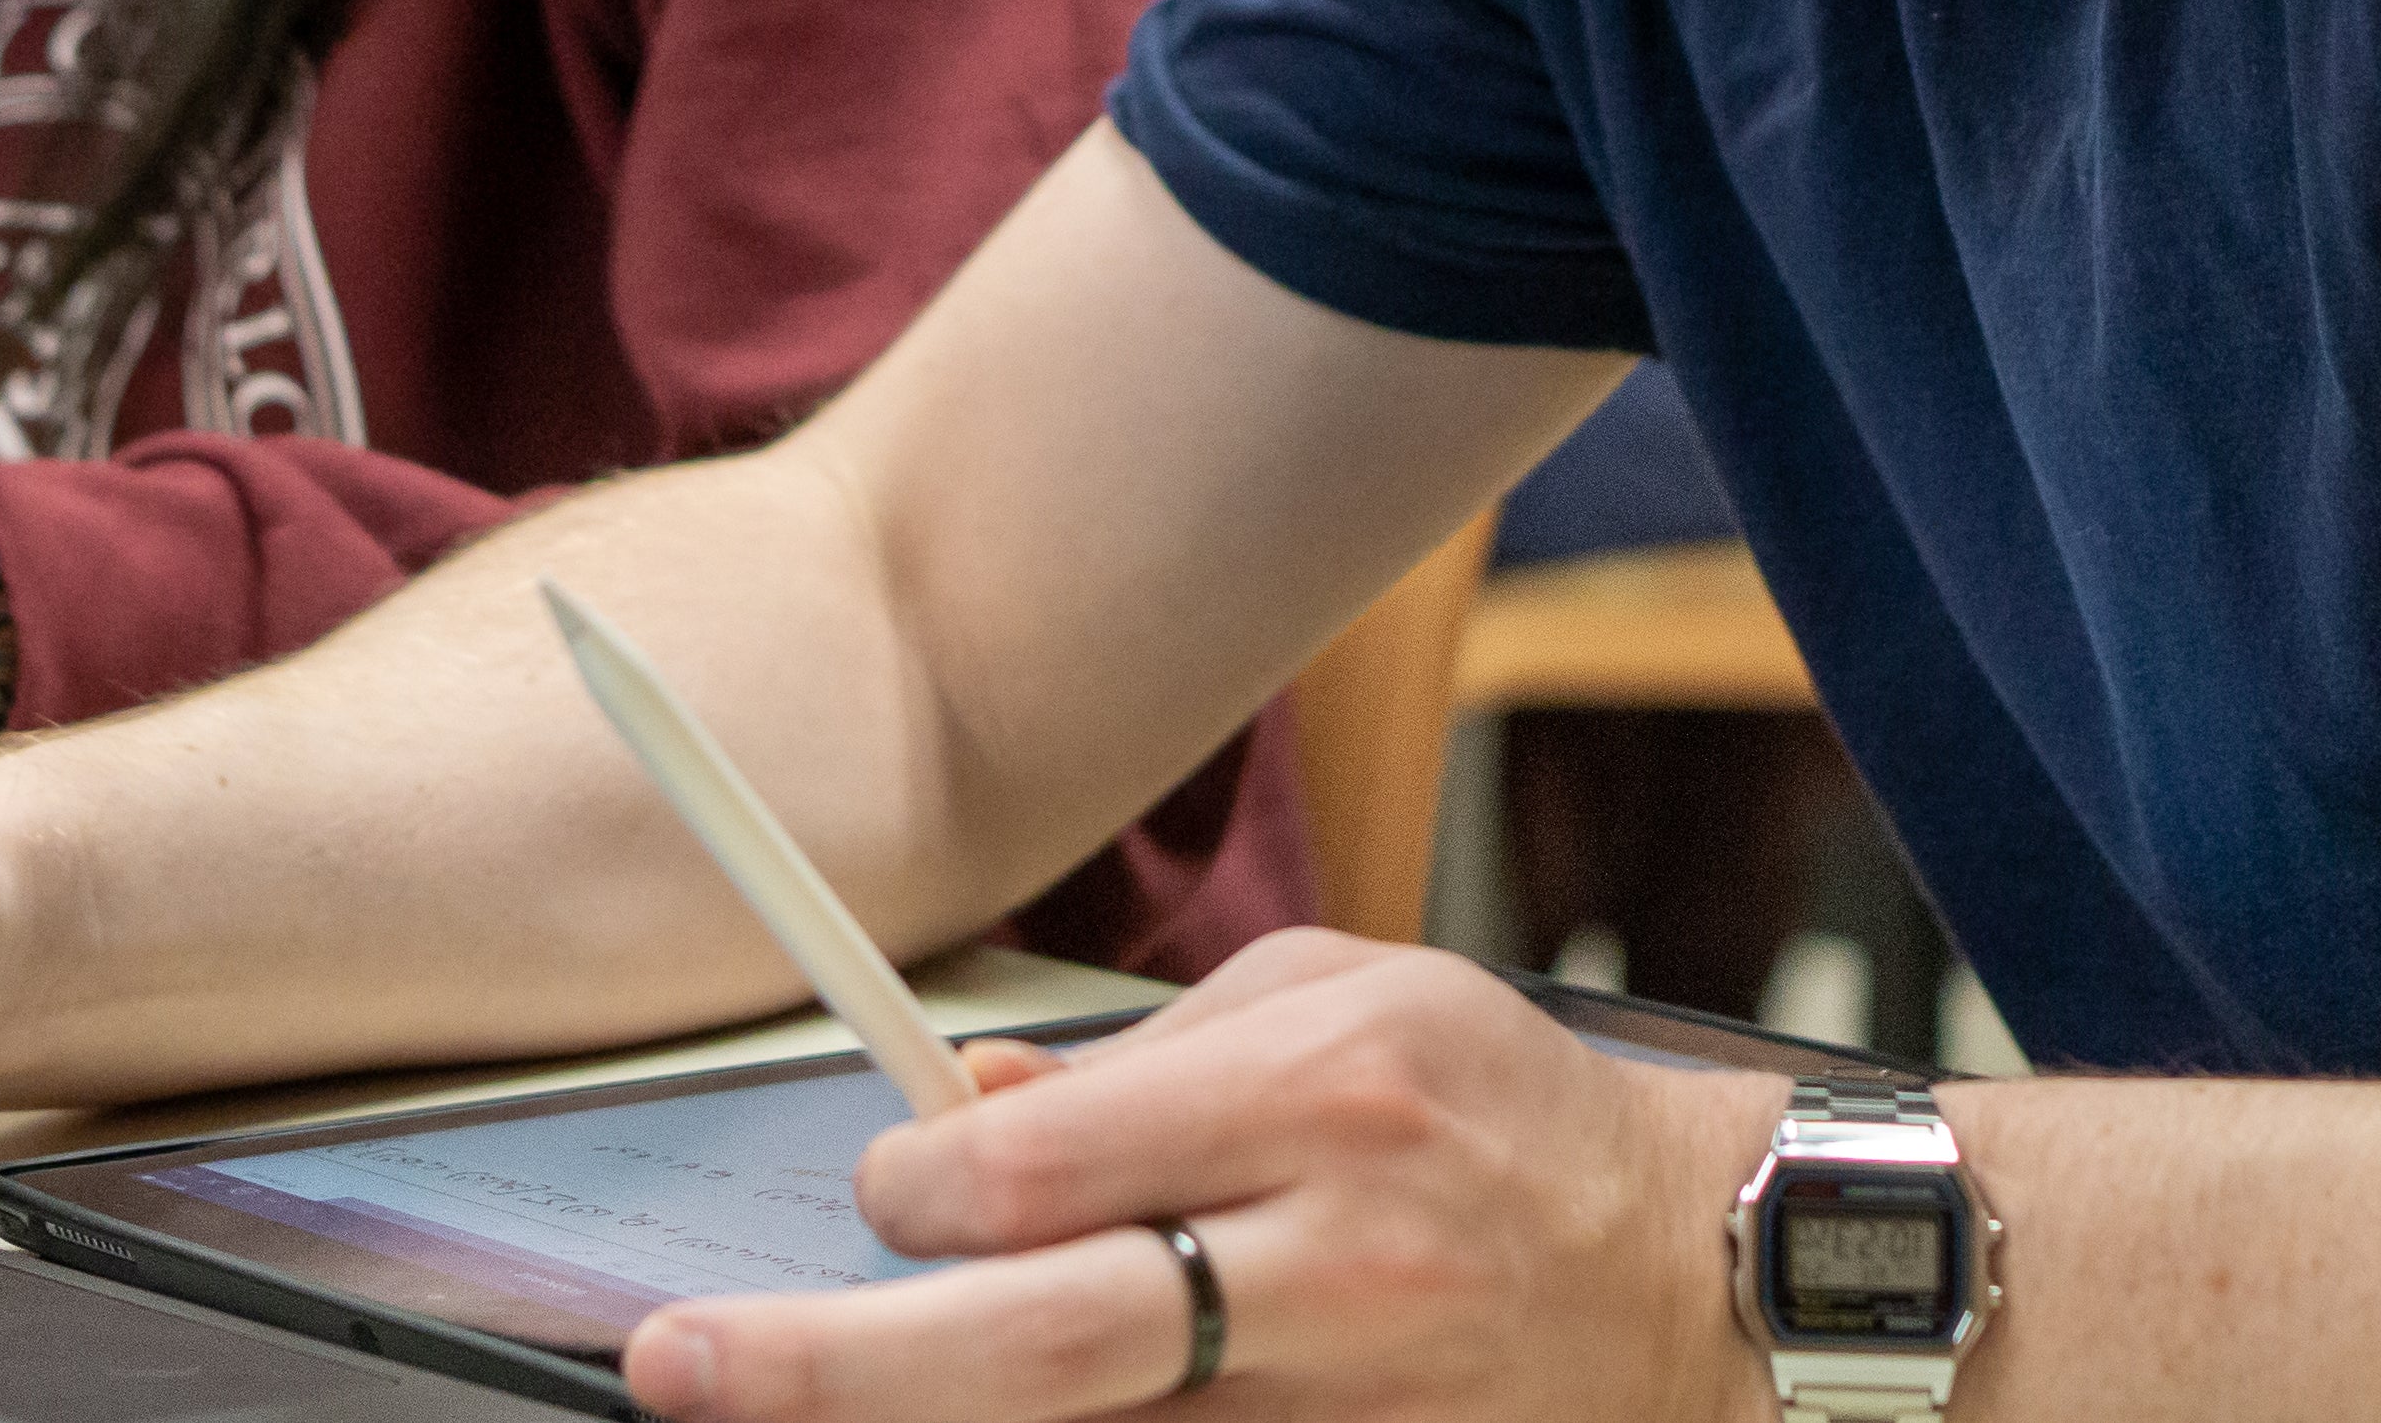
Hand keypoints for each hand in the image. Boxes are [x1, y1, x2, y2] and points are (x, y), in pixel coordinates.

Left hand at [619, 934, 1774, 1422]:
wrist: (1697, 1277)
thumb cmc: (1496, 1111)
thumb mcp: (1337, 999)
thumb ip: (1140, 1059)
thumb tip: (965, 1125)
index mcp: (1320, 1101)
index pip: (1047, 1176)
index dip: (914, 1195)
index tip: (879, 1192)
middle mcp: (1332, 1268)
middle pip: (1038, 1349)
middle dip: (833, 1367)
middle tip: (683, 1365)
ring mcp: (1351, 1407)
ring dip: (936, 1419)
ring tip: (791, 1404)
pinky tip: (1003, 1416)